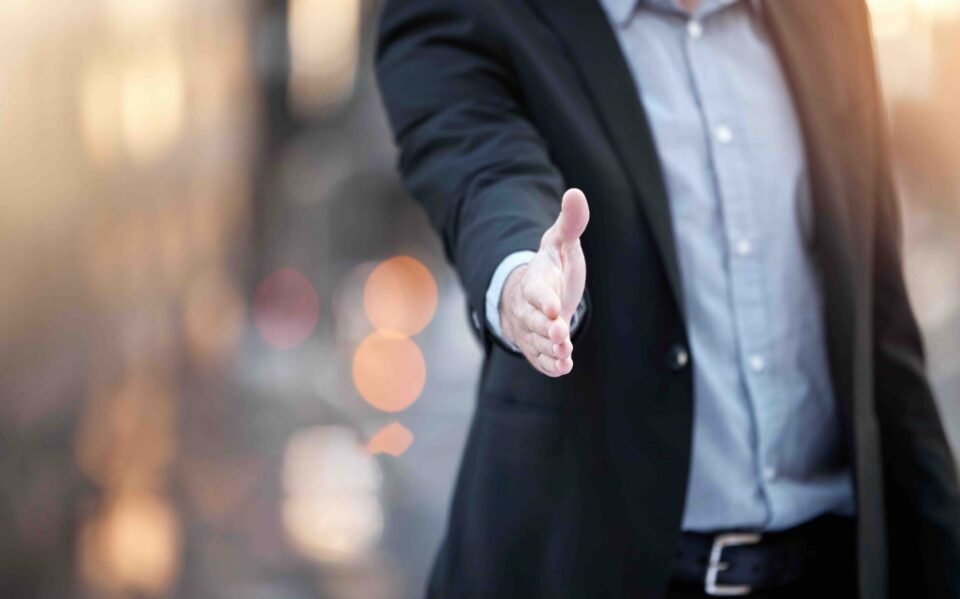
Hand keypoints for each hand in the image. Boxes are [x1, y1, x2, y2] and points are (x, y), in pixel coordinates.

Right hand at [500, 188, 589, 376]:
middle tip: (562, 335)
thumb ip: (571, 223)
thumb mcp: (561, 243)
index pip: (536, 292)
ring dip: (551, 350)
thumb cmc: (552, 268)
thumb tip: (576, 193)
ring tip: (565, 355)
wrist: (533, 295)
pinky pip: (540, 359)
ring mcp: (530, 331)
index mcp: (535, 282)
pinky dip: (550, 365)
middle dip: (547, 330)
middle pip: (533, 322)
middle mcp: (528, 309)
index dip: (544, 300)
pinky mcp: (536, 348)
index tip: (553, 309)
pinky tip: (563, 367)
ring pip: (537, 343)